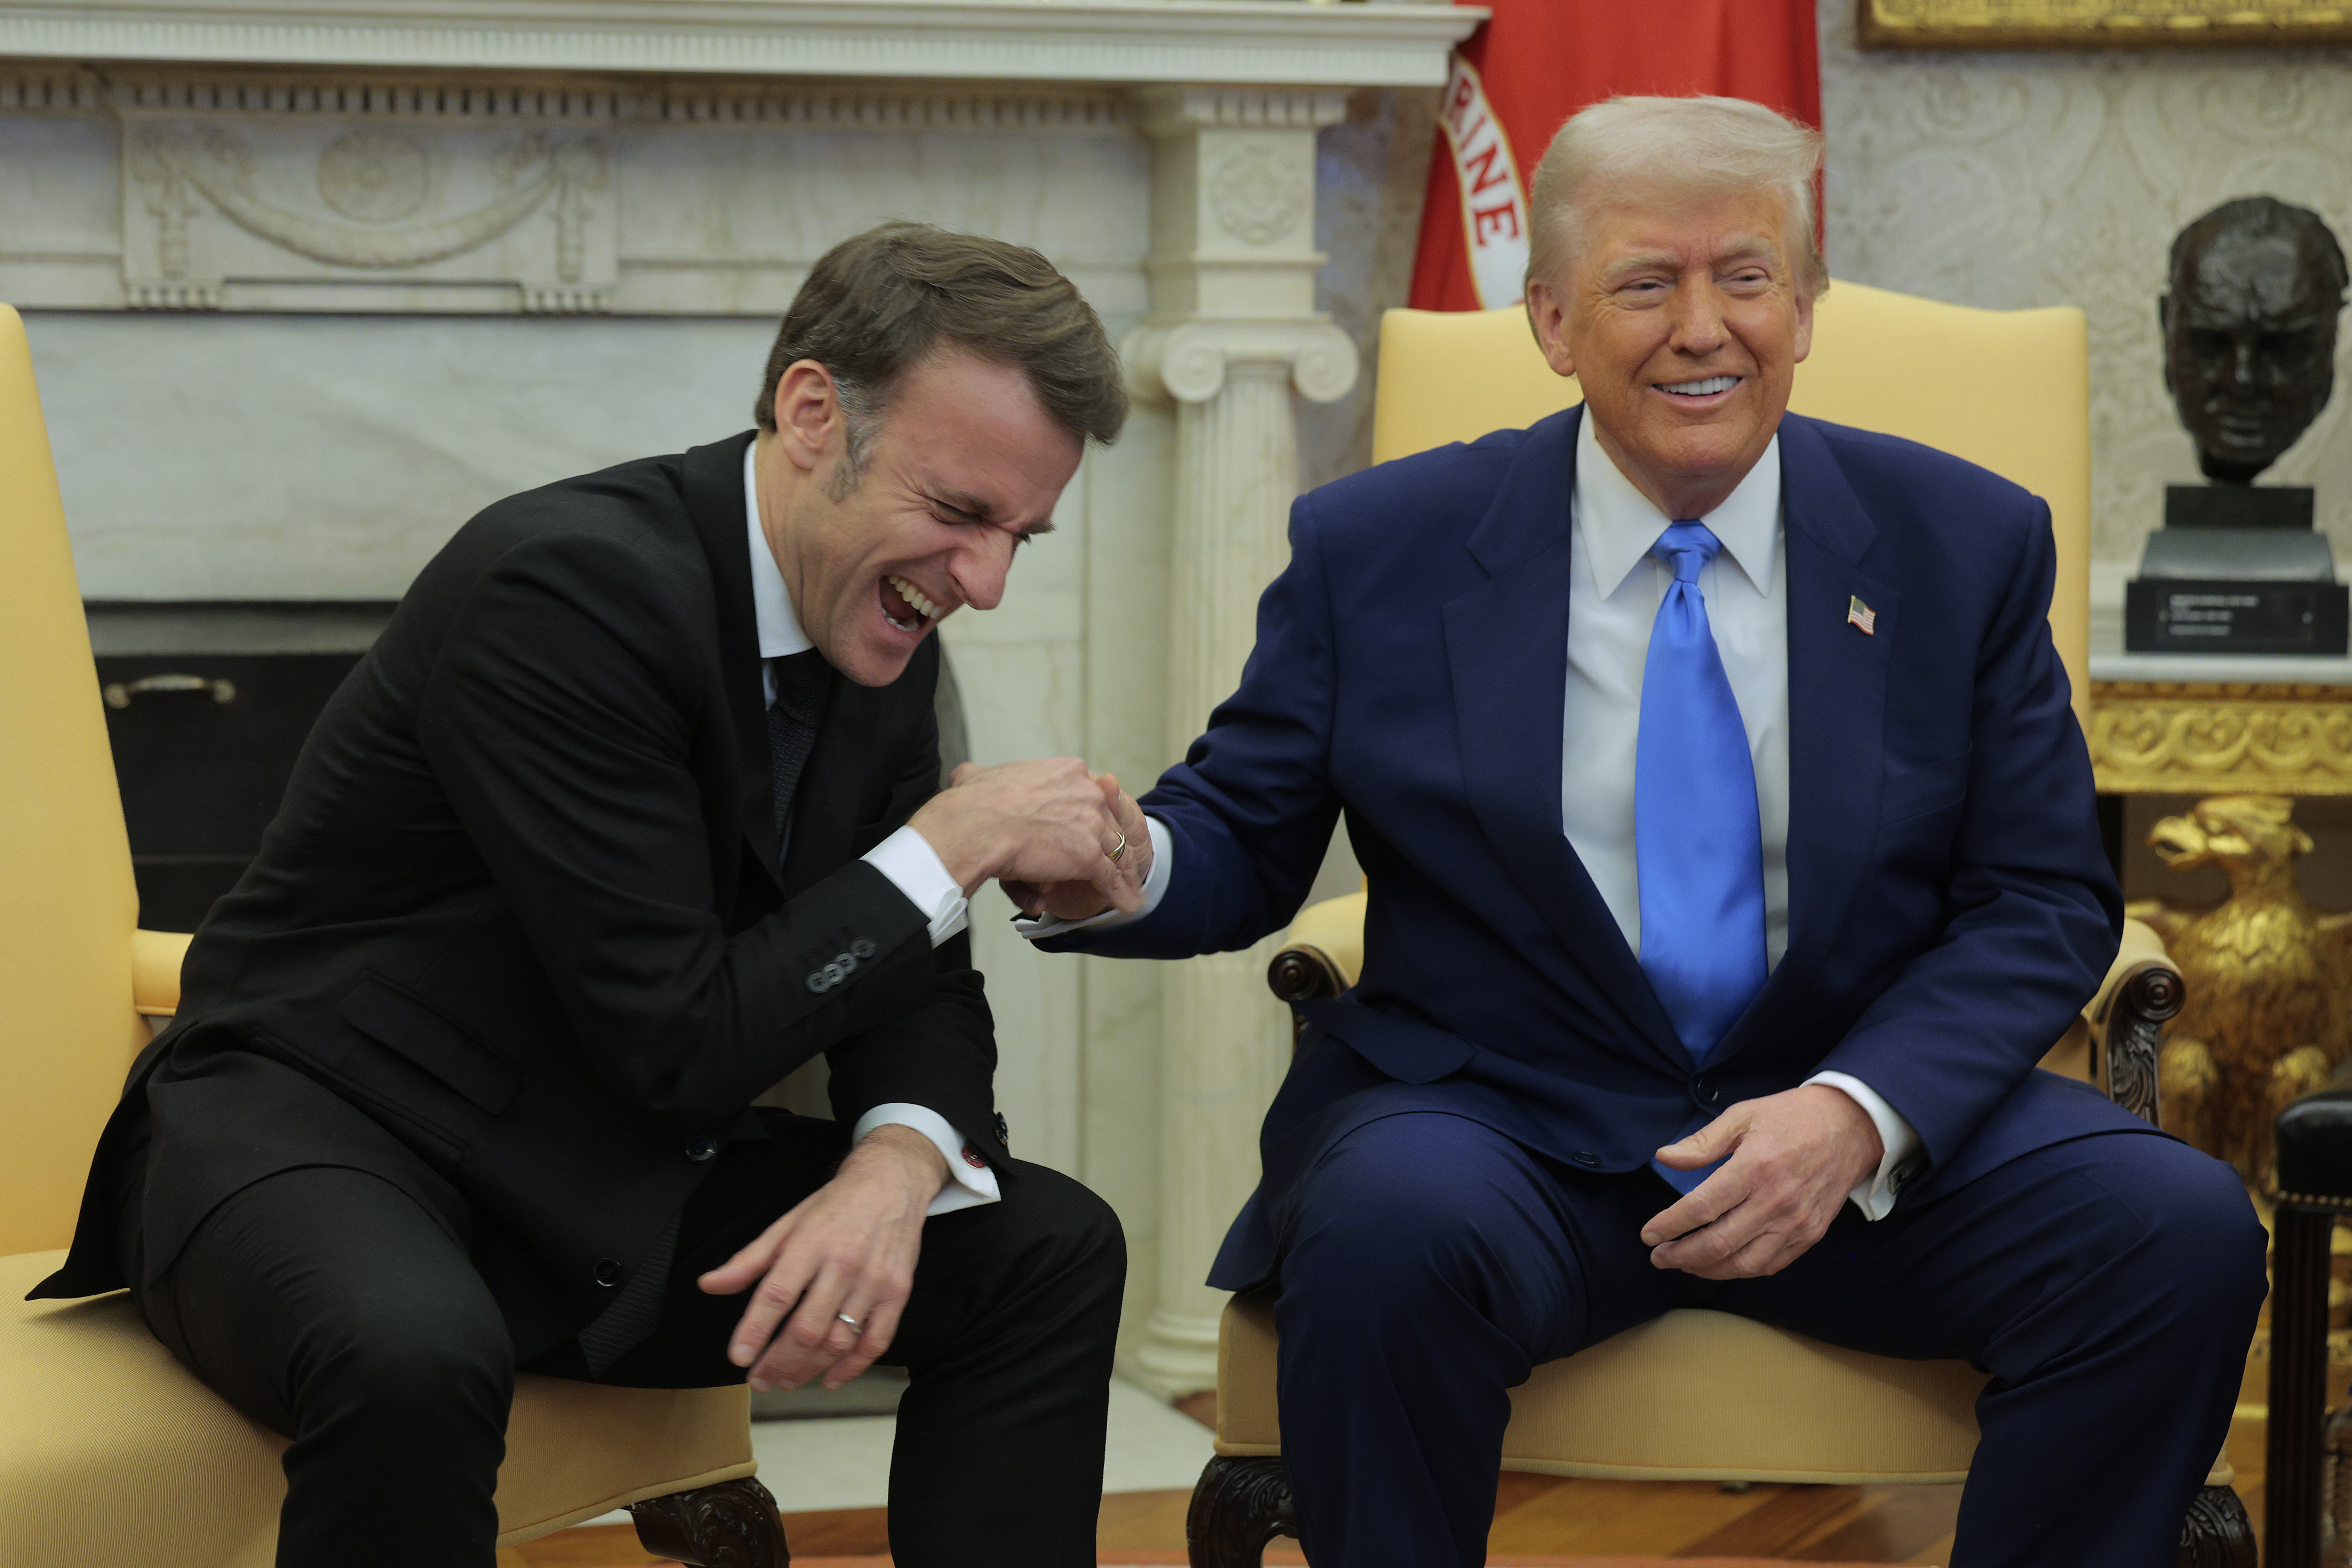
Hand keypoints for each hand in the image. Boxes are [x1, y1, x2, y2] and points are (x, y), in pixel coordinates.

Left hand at [697, 1124, 945, 1391]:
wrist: (891, 1183)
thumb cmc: (834, 1206)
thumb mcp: (787, 1224)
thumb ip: (749, 1260)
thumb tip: (709, 1285)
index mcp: (810, 1244)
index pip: (778, 1294)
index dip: (755, 1329)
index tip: (739, 1358)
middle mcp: (843, 1264)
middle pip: (807, 1327)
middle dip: (779, 1361)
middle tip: (758, 1381)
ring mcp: (874, 1281)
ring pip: (839, 1340)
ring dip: (809, 1369)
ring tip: (785, 1381)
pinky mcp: (898, 1293)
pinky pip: (876, 1340)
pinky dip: (853, 1367)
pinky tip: (829, 1379)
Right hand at [906, 758, 1139, 914]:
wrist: (973, 825)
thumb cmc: (970, 804)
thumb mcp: (977, 777)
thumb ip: (980, 776)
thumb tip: (968, 775)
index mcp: (1067, 771)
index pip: (1092, 797)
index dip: (1094, 817)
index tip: (1094, 831)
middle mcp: (1087, 792)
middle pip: (1110, 824)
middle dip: (1115, 846)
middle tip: (1123, 864)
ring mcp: (1089, 824)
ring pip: (1116, 851)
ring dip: (1125, 874)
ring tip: (1132, 889)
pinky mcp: (1087, 855)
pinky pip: (1110, 877)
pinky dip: (1120, 893)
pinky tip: (1128, 904)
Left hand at [1638, 1085, 1883, 1279]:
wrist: (1851, 1127)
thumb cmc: (1791, 1117)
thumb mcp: (1742, 1116)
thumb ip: (1702, 1142)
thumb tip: (1664, 1158)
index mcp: (1755, 1168)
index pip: (1702, 1208)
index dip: (1670, 1225)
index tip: (1648, 1234)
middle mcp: (1776, 1201)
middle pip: (1718, 1243)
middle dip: (1680, 1255)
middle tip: (1658, 1257)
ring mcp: (1796, 1223)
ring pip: (1744, 1263)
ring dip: (1707, 1269)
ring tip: (1683, 1263)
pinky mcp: (1811, 1234)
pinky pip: (1771, 1265)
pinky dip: (1741, 1270)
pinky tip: (1721, 1264)